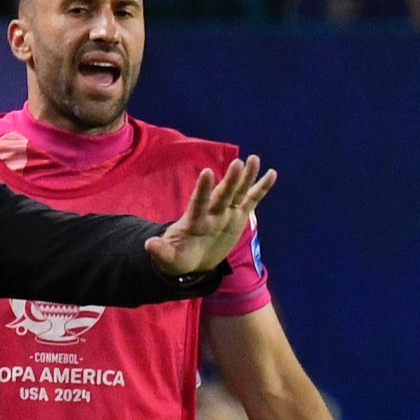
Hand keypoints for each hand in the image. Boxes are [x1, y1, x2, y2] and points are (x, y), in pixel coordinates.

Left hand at [146, 156, 276, 276]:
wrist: (191, 259)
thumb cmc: (178, 258)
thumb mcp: (168, 258)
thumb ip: (161, 251)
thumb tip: (149, 245)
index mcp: (194, 221)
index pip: (198, 202)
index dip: (202, 189)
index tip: (206, 172)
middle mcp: (211, 213)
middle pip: (222, 195)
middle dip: (230, 180)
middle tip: (238, 162)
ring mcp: (226, 213)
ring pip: (237, 192)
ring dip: (246, 177)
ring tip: (253, 159)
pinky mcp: (238, 217)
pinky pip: (251, 201)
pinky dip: (261, 188)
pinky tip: (271, 173)